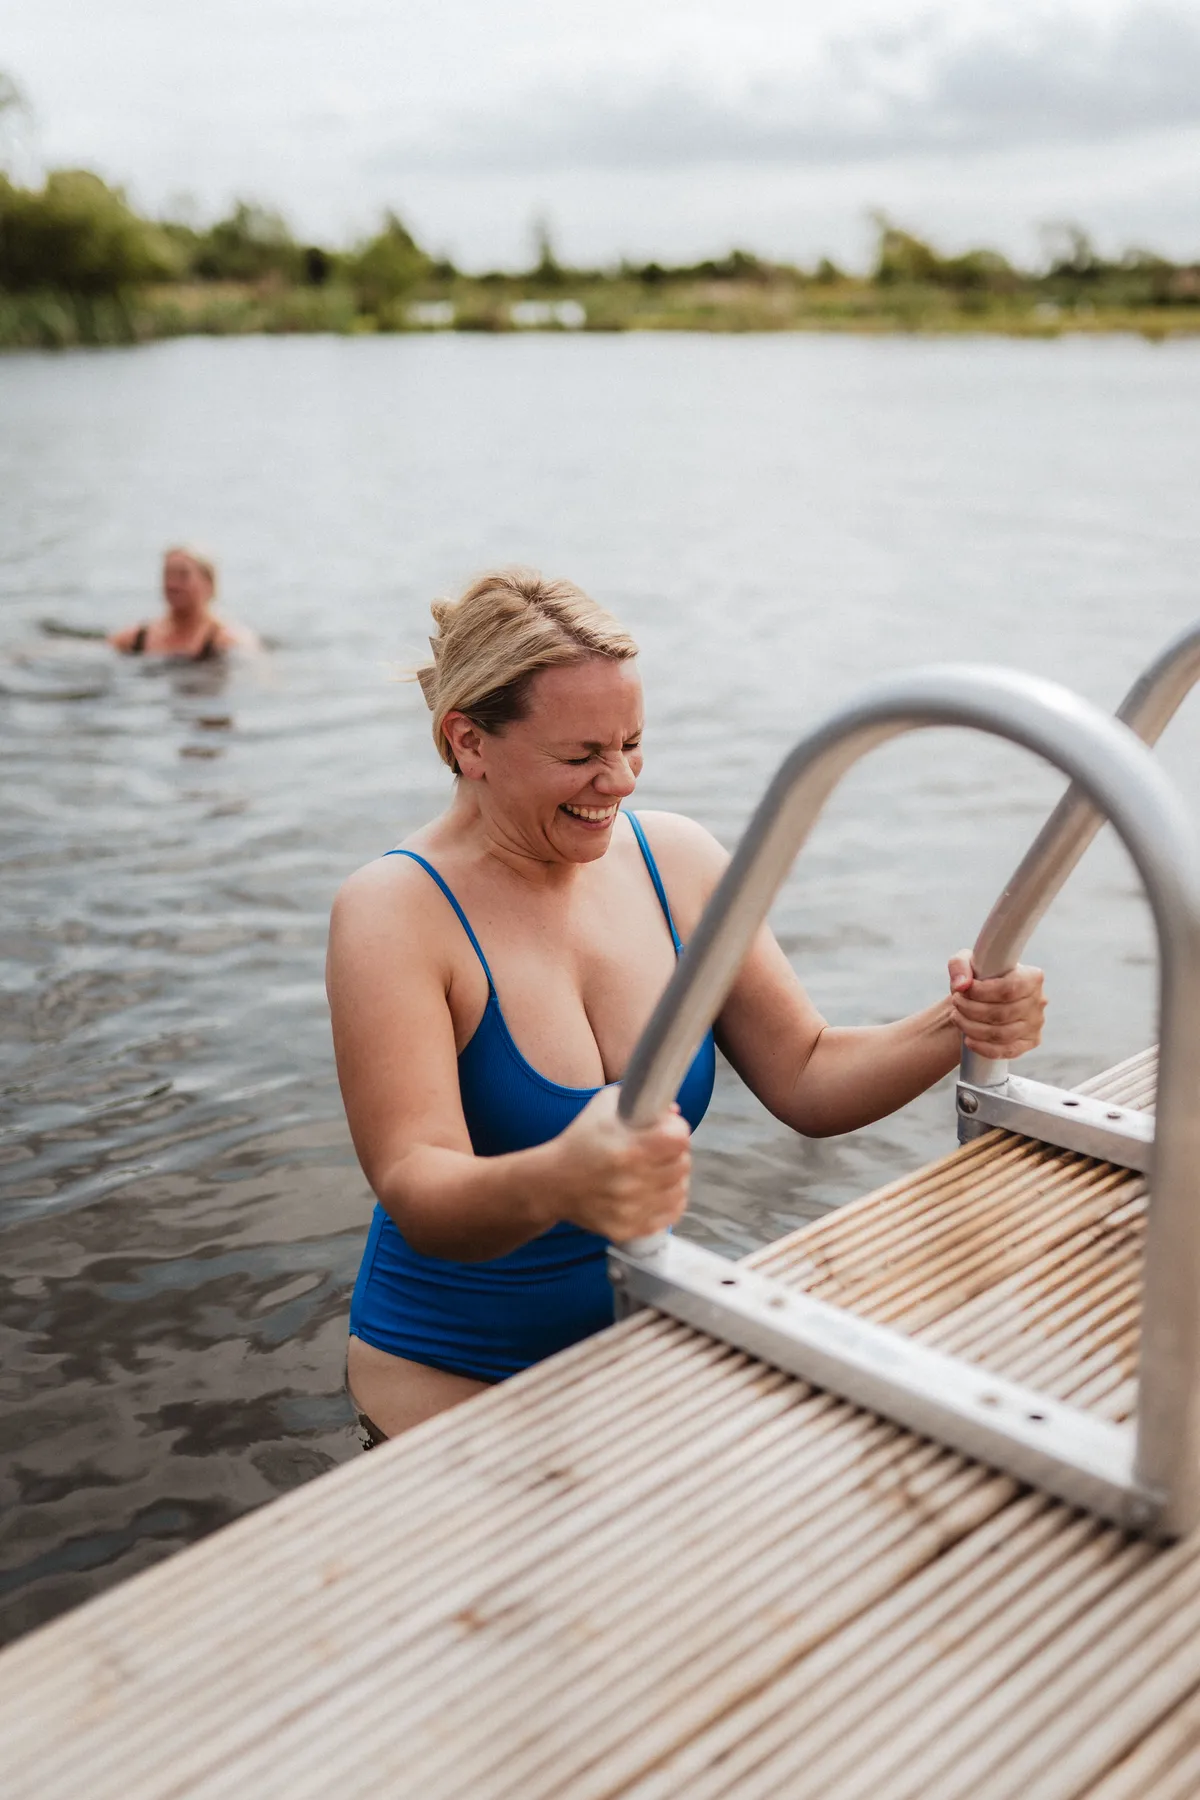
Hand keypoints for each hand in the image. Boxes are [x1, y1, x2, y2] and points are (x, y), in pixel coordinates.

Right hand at [552, 1085, 691, 1241]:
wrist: (551, 1183)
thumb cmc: (580, 1141)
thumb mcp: (604, 1107)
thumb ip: (640, 1100)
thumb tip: (673, 1111)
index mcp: (628, 1148)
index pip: (679, 1138)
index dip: (676, 1129)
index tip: (668, 1129)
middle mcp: (632, 1181)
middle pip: (682, 1164)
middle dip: (675, 1153)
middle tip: (662, 1150)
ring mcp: (631, 1209)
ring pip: (680, 1190)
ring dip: (674, 1178)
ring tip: (660, 1171)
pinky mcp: (629, 1228)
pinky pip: (670, 1215)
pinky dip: (668, 1202)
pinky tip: (657, 1191)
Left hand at [948, 951, 1045, 1058]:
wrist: (982, 1001)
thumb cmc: (979, 979)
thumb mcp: (967, 963)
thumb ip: (959, 966)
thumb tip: (961, 985)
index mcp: (1031, 977)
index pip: (1009, 988)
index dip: (981, 992)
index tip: (962, 990)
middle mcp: (1038, 1001)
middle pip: (1003, 1013)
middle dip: (971, 1009)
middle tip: (956, 1003)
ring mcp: (1035, 1024)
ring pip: (1003, 1034)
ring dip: (972, 1028)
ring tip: (958, 1018)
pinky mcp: (1030, 1042)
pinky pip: (1008, 1051)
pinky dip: (984, 1048)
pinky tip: (969, 1040)